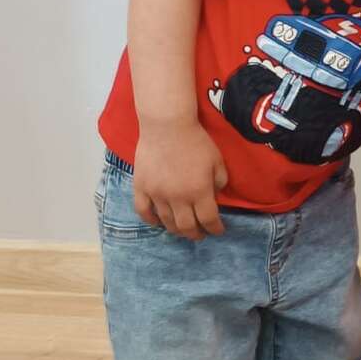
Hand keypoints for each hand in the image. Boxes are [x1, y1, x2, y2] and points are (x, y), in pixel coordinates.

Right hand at [133, 122, 228, 238]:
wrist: (167, 125)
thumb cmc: (196, 141)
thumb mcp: (217, 161)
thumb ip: (219, 182)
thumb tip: (215, 196)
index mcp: (199, 191)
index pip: (209, 220)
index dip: (215, 229)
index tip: (218, 230)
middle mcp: (178, 198)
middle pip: (187, 227)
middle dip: (196, 234)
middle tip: (200, 234)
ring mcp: (157, 194)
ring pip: (166, 222)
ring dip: (176, 229)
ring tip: (182, 229)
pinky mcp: (141, 188)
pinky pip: (143, 212)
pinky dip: (151, 220)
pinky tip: (158, 221)